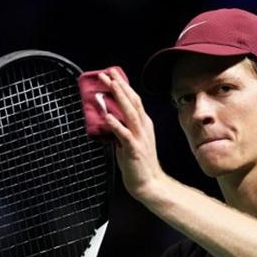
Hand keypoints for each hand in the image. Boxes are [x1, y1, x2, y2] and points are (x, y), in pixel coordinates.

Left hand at [100, 68, 165, 202]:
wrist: (149, 183)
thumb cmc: (137, 163)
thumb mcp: (127, 141)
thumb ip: (120, 128)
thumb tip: (108, 117)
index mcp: (143, 124)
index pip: (133, 100)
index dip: (123, 86)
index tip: (112, 74)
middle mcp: (143, 127)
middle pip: (132, 102)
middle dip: (120, 86)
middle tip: (108, 73)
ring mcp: (140, 137)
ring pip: (130, 113)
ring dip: (119, 98)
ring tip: (110, 86)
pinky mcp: (134, 149)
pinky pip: (124, 135)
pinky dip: (116, 124)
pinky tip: (108, 116)